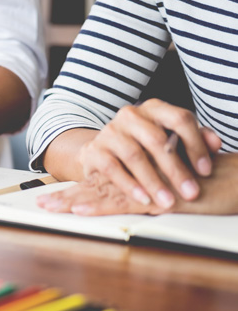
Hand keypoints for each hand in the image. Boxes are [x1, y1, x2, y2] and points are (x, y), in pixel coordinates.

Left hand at [38, 154, 237, 215]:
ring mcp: (146, 188)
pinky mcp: (157, 199)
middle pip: (95, 187)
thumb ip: (153, 196)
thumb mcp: (173, 194)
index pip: (102, 185)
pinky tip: (81, 210)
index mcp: (139, 181)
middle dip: (66, 195)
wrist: (237, 181)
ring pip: (102, 193)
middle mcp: (138, 181)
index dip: (77, 191)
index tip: (53, 197)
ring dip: (73, 200)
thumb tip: (137, 203)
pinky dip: (100, 205)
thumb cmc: (209, 188)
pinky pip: (124, 202)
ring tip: (49, 207)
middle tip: (40, 201)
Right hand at [77, 98, 221, 208]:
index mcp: (154, 108)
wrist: (101, 154)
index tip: (205, 171)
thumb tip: (216, 144)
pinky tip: (144, 199)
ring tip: (167, 201)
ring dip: (153, 181)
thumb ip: (194, 140)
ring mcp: (110, 132)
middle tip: (191, 192)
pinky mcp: (94, 150)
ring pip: (134, 155)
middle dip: (176, 169)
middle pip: (157, 140)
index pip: (179, 119)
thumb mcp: (170, 141)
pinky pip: (112, 168)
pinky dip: (130, 185)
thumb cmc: (142, 148)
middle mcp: (130, 115)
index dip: (195, 145)